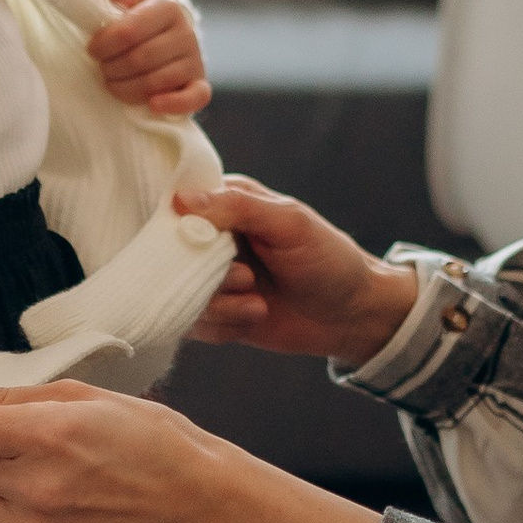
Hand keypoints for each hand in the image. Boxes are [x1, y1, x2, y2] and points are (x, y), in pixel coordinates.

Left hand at [86, 0, 210, 116]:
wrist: (171, 42)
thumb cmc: (142, 22)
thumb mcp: (128, 0)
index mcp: (166, 8)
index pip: (129, 31)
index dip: (103, 44)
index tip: (91, 49)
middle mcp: (185, 33)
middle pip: (140, 59)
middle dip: (112, 68)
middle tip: (101, 68)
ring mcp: (195, 61)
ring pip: (156, 81)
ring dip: (125, 88)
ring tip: (112, 83)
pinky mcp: (200, 85)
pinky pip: (193, 98)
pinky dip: (171, 103)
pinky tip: (152, 104)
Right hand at [177, 181, 417, 367]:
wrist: (353, 316)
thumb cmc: (329, 259)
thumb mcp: (290, 223)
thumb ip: (238, 207)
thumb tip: (181, 198)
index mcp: (227, 204)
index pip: (177, 205)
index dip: (178, 226)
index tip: (202, 244)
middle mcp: (212, 240)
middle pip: (169, 254)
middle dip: (205, 273)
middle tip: (245, 278)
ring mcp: (211, 279)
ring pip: (178, 293)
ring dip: (218, 303)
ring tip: (257, 301)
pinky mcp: (216, 314)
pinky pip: (193, 323)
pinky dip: (223, 324)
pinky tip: (255, 316)